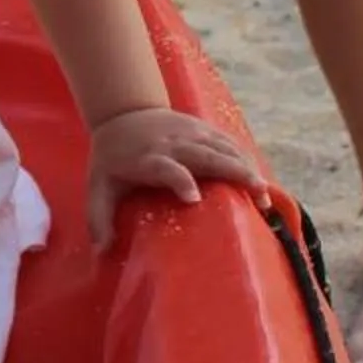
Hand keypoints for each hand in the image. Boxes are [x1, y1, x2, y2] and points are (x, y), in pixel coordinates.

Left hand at [85, 106, 265, 243]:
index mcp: (146, 158)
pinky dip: (245, 158)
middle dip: (232, 172)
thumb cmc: (112, 158)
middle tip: (258, 194)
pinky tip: (259, 178)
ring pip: (222, 147)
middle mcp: (171, 143)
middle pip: (205, 155)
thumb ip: (99, 217)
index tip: (194, 198)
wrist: (121, 112)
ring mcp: (189, 132)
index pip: (165, 167)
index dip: (179, 179)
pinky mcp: (201, 128)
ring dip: (245, 167)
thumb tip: (102, 250)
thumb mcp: (98, 186)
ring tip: (265, 194)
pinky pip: (227, 141)